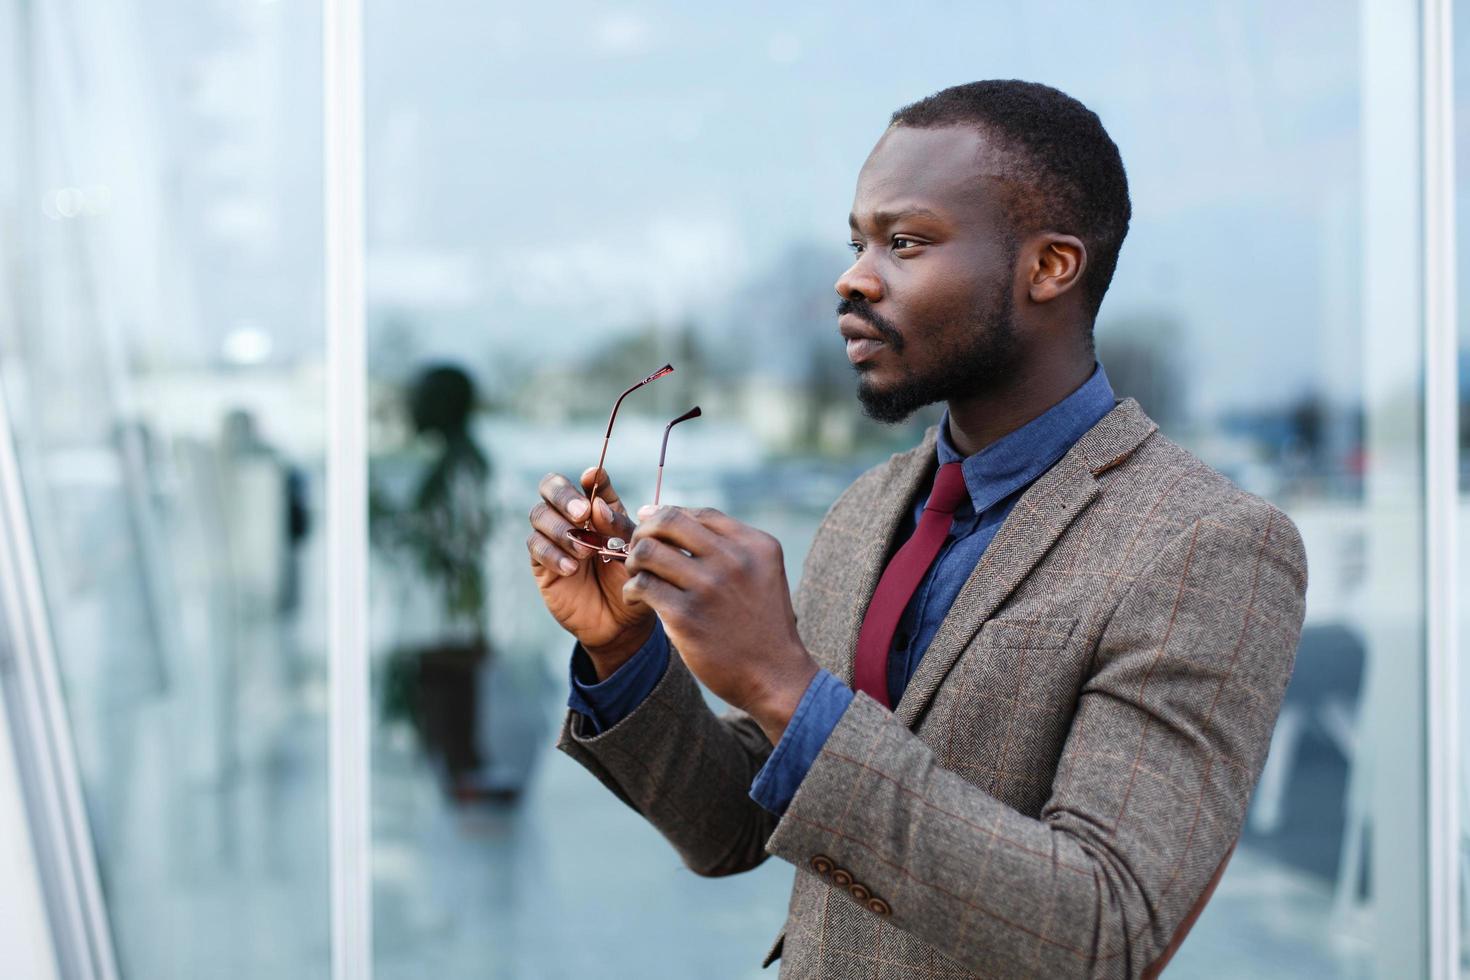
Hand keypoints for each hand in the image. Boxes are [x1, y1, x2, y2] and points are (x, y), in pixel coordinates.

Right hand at [528, 467, 654, 677]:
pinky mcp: (540, 561)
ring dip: (561, 529)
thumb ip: (618, 526)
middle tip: (582, 513)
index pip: (589, 480)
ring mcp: (553, 537)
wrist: (619, 622)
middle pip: (550, 486)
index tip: (594, 477)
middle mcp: (572, 517)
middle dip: (564, 495)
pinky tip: (572, 569)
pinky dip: (553, 554)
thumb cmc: (629, 581)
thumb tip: (596, 504)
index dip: (590, 476)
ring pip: (539, 514)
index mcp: (599, 508)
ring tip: (585, 552)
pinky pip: (535, 547)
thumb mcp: (633, 551)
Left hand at [623, 505, 818, 744]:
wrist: (775, 676)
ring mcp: (708, 586)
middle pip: (669, 521)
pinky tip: (637, 599)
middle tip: (638, 547)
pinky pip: (642, 586)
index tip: (651, 524)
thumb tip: (679, 522)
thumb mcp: (764, 574)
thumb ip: (733, 548)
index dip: (670, 515)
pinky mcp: (686, 616)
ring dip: (633, 560)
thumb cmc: (763, 625)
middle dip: (645, 530)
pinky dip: (632, 590)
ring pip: (648, 551)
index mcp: (756, 546)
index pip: (701, 514)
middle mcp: (733, 560)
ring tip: (637, 575)